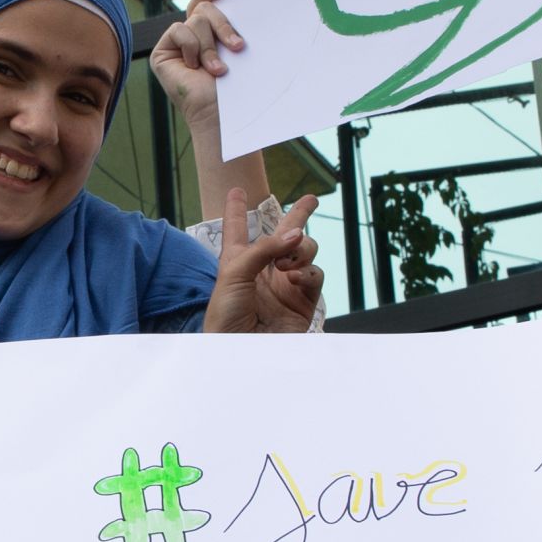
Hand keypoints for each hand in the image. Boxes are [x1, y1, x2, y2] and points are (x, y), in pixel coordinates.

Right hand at [146, 0, 250, 173]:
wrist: (221, 113)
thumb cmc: (236, 88)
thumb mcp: (236, 49)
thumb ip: (229, 24)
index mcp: (210, 34)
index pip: (206, 2)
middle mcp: (191, 37)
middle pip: (204, 7)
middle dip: (224, 24)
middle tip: (238, 47)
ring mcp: (176, 45)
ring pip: (196, 19)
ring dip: (211, 46)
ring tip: (218, 70)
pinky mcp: (162, 53)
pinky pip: (179, 30)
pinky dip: (192, 47)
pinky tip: (195, 68)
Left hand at [204, 188, 324, 334]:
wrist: (242, 351)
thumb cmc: (226, 314)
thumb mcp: (234, 273)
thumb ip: (264, 248)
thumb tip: (297, 234)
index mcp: (238, 260)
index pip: (237, 229)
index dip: (235, 209)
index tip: (236, 191)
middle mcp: (264, 269)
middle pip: (284, 235)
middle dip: (299, 215)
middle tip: (311, 200)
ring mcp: (286, 284)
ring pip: (305, 251)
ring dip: (300, 249)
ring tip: (286, 263)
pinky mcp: (303, 300)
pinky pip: (315, 275)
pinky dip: (308, 273)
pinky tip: (295, 278)